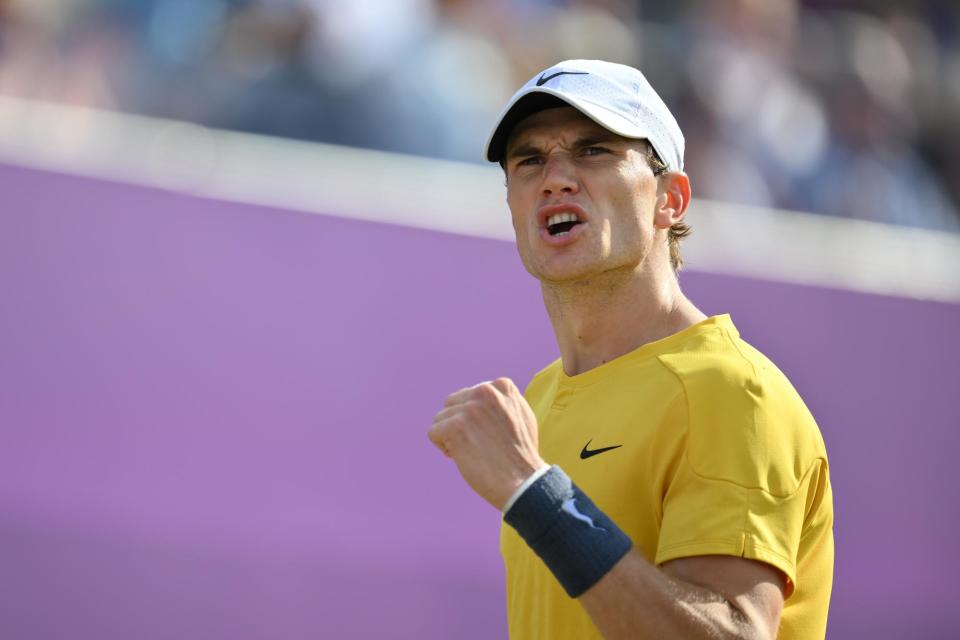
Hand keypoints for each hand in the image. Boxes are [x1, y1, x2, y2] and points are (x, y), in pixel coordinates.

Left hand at [428, 377, 545, 509]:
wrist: (523, 480)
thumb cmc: (522, 454)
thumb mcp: (521, 415)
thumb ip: (502, 400)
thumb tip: (483, 391)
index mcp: (502, 385)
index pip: (469, 395)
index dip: (474, 418)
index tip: (491, 434)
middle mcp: (485, 391)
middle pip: (452, 404)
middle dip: (459, 425)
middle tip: (480, 444)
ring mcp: (470, 409)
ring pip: (440, 418)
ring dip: (451, 437)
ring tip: (473, 451)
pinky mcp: (455, 427)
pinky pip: (433, 432)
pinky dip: (444, 448)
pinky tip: (463, 456)